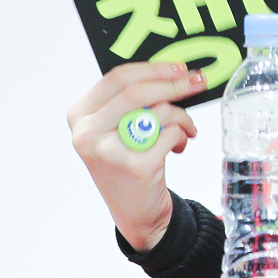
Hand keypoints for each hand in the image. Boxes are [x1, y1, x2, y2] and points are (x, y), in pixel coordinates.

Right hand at [67, 61, 207, 251]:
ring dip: (182, 116)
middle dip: (174, 83)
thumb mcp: (116, 127)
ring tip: (187, 128)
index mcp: (79, 115)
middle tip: (198, 80)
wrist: (134, 211)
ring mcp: (108, 151)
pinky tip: (179, 146)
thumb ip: (130, 100)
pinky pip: (170, 133)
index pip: (117, 78)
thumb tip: (171, 70)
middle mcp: (87, 133)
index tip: (177, 67)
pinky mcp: (134, 166)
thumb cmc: (128, 160)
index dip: (152, 68)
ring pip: (158, 111)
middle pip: (137, 91)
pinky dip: (182, 135)